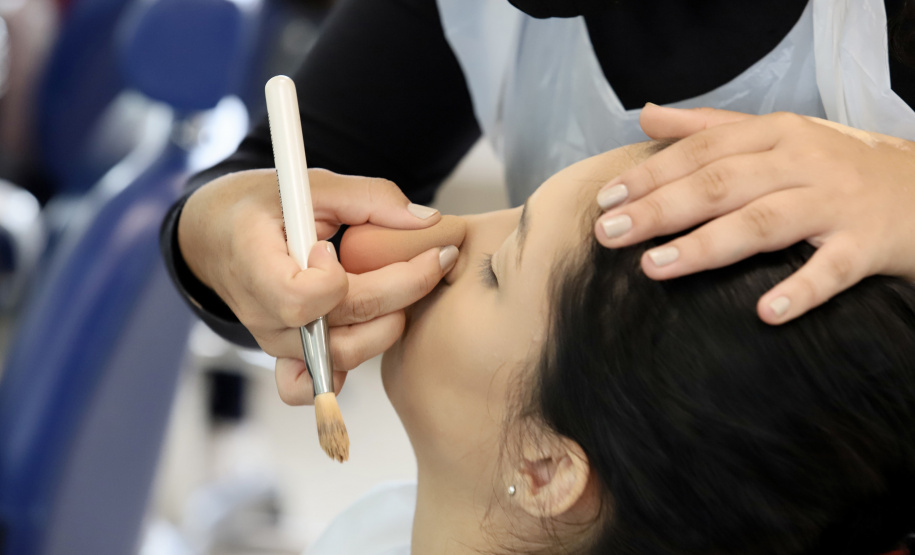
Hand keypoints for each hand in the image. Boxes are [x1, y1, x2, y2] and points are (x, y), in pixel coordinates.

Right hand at [179, 168, 456, 402]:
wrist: (219, 234)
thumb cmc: (263, 206)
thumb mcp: (311, 185)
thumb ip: (371, 198)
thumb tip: (429, 222)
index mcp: (255, 264)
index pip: (299, 300)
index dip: (331, 281)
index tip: (334, 248)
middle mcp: (261, 313)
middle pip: (336, 330)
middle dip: (399, 293)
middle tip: (435, 258)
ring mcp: (274, 341)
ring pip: (340, 358)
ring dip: (386, 325)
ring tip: (406, 286)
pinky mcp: (287, 356)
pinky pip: (313, 386)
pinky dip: (344, 374)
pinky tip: (368, 335)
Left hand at [594, 105, 914, 323]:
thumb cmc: (835, 165)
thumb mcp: (775, 135)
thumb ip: (708, 127)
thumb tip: (645, 115)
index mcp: (774, 135)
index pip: (701, 151)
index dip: (650, 174)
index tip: (605, 200)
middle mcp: (801, 163)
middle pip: (721, 184)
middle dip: (660, 209)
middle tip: (609, 233)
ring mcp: (835, 204)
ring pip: (763, 223)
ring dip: (706, 246)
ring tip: (654, 267)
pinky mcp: (867, 245)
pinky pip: (832, 271)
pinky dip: (800, 290)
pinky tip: (765, 313)